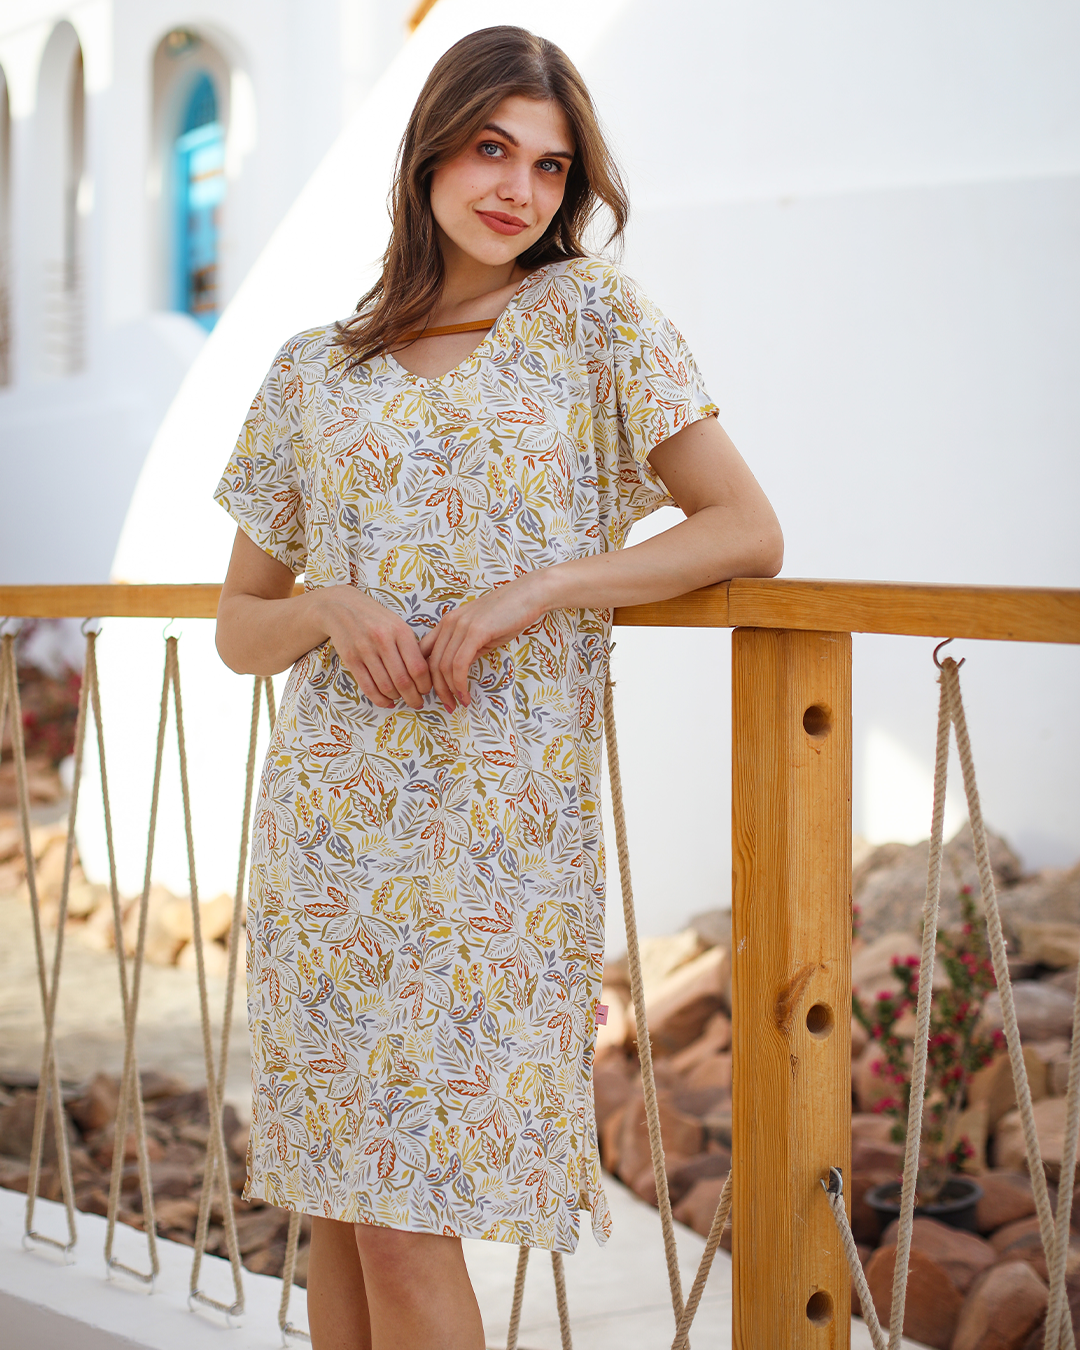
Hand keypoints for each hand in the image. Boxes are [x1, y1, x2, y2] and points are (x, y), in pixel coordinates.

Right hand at [316, 587, 431, 709]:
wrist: (341, 607)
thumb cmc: (376, 618)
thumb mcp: (398, 625)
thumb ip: (411, 647)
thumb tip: (426, 675)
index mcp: (400, 631)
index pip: (418, 667)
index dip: (425, 685)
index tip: (427, 690)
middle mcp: (383, 640)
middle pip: (403, 681)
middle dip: (413, 698)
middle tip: (418, 702)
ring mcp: (365, 650)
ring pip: (386, 686)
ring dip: (397, 698)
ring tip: (402, 699)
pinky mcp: (350, 659)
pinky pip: (367, 687)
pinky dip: (380, 699)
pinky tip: (387, 701)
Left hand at [419, 574, 549, 711]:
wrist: (529, 596)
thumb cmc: (508, 615)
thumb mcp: (480, 634)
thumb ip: (466, 650)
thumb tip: (457, 672)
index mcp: (447, 623)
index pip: (424, 653)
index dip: (426, 676)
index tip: (436, 693)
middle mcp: (448, 623)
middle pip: (431, 663)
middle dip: (438, 689)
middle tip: (449, 705)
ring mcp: (460, 626)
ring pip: (444, 666)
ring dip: (450, 690)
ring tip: (460, 703)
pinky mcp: (475, 632)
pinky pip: (459, 664)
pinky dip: (460, 684)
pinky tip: (466, 694)